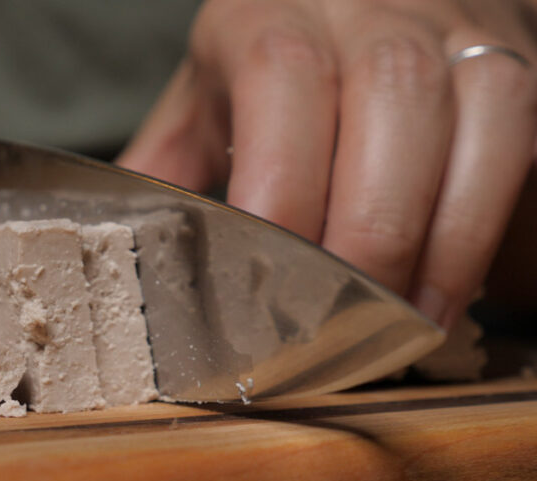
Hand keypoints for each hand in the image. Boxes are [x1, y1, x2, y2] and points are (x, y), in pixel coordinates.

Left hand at [119, 0, 536, 328]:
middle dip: (367, 231)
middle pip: (390, 99)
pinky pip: (514, 140)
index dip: (281, 188)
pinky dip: (478, 229)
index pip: (282, 82)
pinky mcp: (506, 62)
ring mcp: (449, 29)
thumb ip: (168, 162)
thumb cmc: (275, 60)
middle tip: (336, 324)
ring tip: (398, 324)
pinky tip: (442, 294)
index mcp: (269, 14)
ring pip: (474, 116)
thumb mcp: (209, 94)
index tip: (263, 287)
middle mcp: (368, 7)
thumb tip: (109, 242)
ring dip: (437, 238)